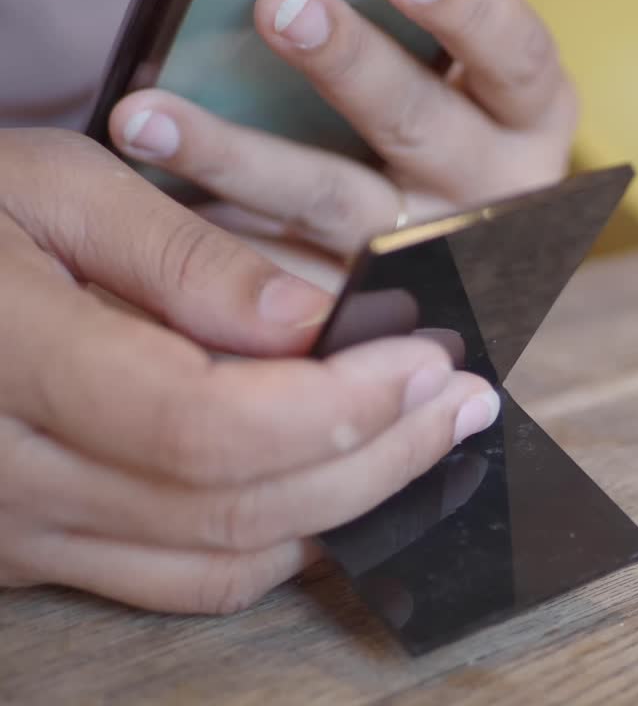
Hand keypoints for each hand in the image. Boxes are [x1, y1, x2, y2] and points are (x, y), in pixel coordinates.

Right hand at [0, 129, 499, 612]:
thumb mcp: (54, 188)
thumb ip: (183, 261)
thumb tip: (309, 323)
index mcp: (8, 359)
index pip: (207, 426)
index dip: (339, 406)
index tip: (429, 364)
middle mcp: (10, 476)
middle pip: (236, 507)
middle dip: (378, 457)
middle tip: (462, 401)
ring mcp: (22, 532)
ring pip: (222, 563)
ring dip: (348, 506)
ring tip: (428, 439)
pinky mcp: (40, 553)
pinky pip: (184, 579)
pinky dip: (281, 542)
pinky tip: (342, 485)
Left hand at [107, 0, 578, 255]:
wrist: (472, 245)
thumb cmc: (455, 116)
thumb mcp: (466, 73)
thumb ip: (431, 28)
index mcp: (532, 114)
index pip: (513, 56)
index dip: (467, 10)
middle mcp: (492, 190)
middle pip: (421, 126)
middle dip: (349, 66)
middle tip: (280, 6)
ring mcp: (425, 251)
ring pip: (334, 203)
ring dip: (239, 158)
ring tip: (149, 117)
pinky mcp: (364, 295)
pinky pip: (286, 267)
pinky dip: (215, 231)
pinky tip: (151, 193)